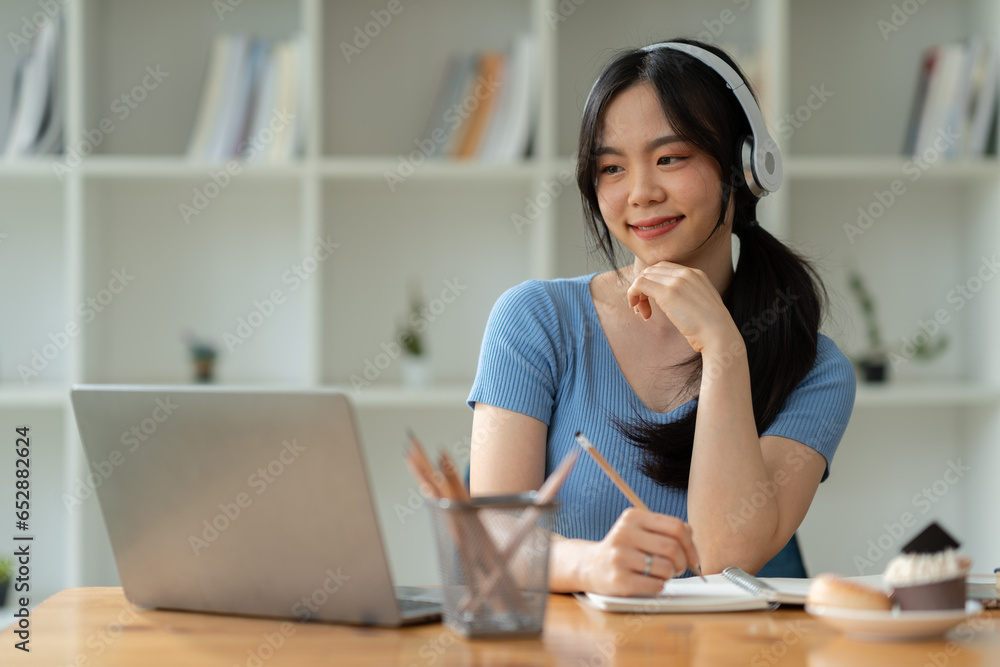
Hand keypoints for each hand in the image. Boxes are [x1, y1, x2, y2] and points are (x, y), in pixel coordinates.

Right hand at [580, 508, 700, 596]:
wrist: (592, 566)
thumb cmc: (625, 549)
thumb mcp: (640, 530)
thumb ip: (666, 530)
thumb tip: (691, 538)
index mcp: (633, 517)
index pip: (675, 527)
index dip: (690, 544)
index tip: (693, 557)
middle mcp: (624, 534)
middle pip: (672, 548)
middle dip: (682, 562)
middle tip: (677, 568)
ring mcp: (619, 557)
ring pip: (666, 568)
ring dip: (669, 575)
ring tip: (660, 574)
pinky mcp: (619, 579)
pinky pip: (656, 585)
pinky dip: (659, 586)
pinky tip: (649, 582)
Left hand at [626, 262, 737, 353]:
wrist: (719, 335)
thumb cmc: (711, 328)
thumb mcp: (700, 304)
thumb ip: (687, 297)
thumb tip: (671, 303)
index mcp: (696, 274)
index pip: (664, 268)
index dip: (653, 282)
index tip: (651, 301)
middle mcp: (687, 273)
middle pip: (652, 270)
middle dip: (643, 288)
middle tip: (642, 309)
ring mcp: (678, 281)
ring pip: (644, 276)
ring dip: (637, 294)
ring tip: (642, 312)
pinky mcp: (668, 292)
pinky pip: (640, 284)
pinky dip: (633, 294)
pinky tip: (640, 310)